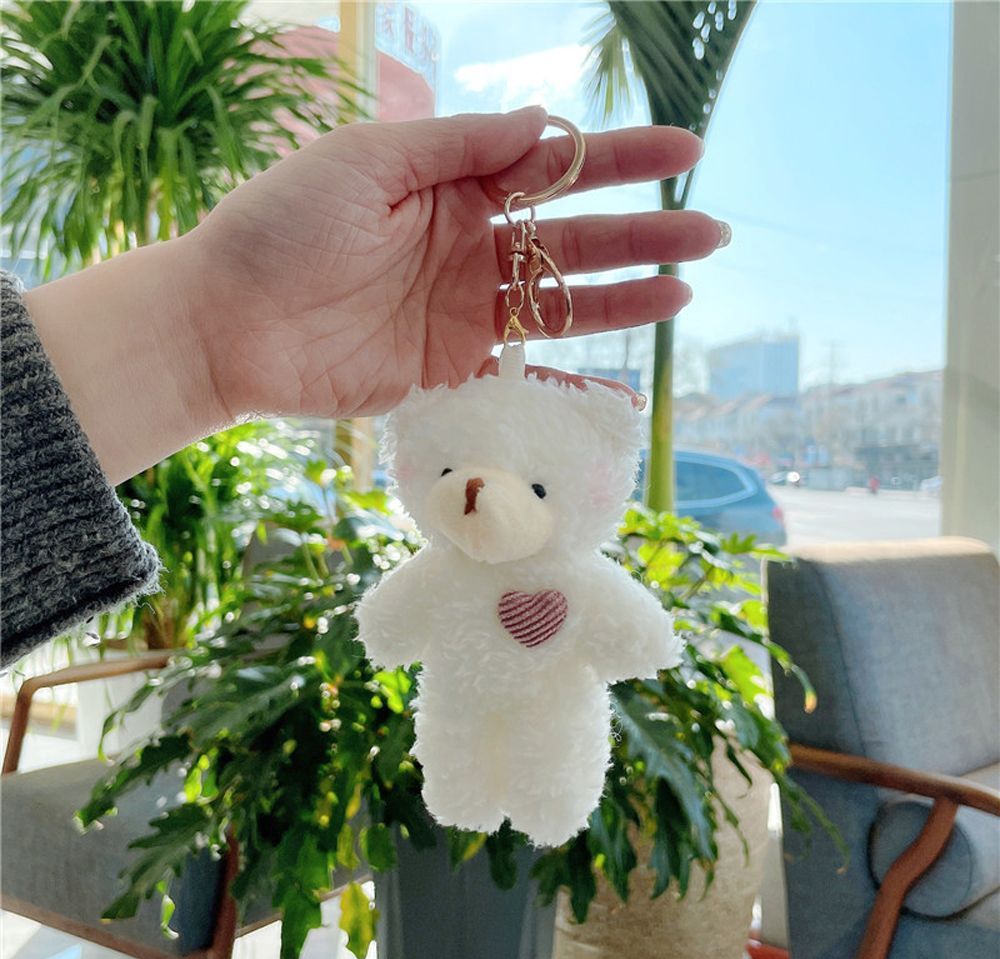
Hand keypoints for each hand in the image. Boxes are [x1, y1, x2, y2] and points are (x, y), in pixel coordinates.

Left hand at [24, 109, 727, 483]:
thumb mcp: (370, 162)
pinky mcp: (453, 367)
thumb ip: (459, 145)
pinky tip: (624, 360)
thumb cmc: (284, 227)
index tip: (683, 148)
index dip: (619, 157)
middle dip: (643, 230)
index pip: (552, 165)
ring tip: (686, 288)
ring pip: (562, 298)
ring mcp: (464, 309)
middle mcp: (468, 243)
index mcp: (450, 182)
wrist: (229, 325)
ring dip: (625, 293)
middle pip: (573, 234)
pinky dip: (574, 364)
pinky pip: (526, 364)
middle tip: (710, 230)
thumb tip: (544, 124)